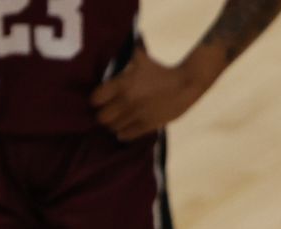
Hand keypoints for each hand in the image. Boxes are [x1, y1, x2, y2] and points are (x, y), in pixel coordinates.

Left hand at [91, 43, 223, 140]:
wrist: (185, 84)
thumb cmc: (161, 70)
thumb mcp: (140, 58)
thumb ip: (125, 54)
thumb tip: (114, 42)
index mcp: (122, 84)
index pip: (96, 99)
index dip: (95, 101)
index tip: (98, 101)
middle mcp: (127, 100)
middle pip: (102, 117)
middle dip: (103, 115)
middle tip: (107, 113)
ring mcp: (137, 114)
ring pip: (114, 128)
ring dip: (113, 125)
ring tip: (117, 121)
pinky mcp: (148, 125)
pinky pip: (127, 135)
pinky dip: (123, 134)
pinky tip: (124, 130)